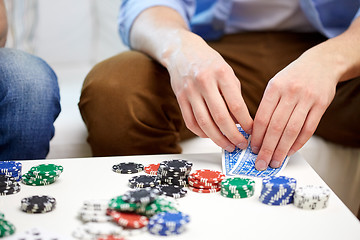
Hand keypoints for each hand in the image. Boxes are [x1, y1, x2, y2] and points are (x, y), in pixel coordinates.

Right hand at [165, 32, 252, 151]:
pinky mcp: (180, 98)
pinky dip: (201, 133)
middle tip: (240, 144)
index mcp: (221, 73)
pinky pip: (190, 121)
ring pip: (204, 123)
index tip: (251, 132)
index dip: (246, 122)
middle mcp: (204, 82)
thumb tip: (241, 121)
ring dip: (217, 138)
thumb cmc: (208, 62)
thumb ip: (234, 95)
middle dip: (233, 135)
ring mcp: (190, 91)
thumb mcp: (227, 71)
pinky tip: (210, 136)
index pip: (236, 105)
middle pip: (220, 117)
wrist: (182, 51)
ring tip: (227, 145)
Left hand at [250, 50, 337, 169]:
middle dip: (267, 148)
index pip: (262, 117)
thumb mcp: (275, 84)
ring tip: (275, 161)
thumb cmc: (293, 77)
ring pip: (292, 130)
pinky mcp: (321, 105)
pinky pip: (308, 129)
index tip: (252, 149)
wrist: (321, 63)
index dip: (257, 137)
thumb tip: (257, 133)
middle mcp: (290, 93)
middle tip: (261, 162)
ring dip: (282, 150)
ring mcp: (307, 99)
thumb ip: (267, 106)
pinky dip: (298, 143)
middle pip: (276, 127)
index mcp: (274, 88)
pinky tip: (290, 151)